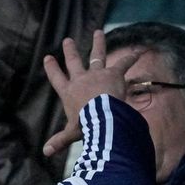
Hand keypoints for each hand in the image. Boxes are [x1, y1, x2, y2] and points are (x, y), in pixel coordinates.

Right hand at [42, 30, 130, 157]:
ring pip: (97, 55)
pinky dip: (132, 56)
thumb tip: (45, 153)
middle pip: (73, 62)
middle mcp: (80, 80)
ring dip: (98, 43)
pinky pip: (124, 62)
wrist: (101, 117)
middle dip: (70, 51)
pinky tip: (139, 50)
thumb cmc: (84, 126)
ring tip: (99, 32)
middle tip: (67, 41)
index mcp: (68, 93)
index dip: (52, 68)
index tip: (47, 58)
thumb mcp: (71, 134)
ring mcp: (96, 74)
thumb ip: (59, 141)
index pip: (56, 78)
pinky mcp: (113, 73)